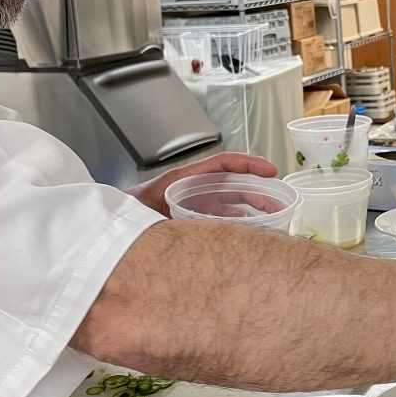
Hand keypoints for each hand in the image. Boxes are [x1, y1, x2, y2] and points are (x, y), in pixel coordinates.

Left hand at [126, 152, 277, 216]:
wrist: (116, 223)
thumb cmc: (130, 209)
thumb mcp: (149, 207)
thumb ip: (168, 213)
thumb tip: (185, 221)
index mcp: (185, 178)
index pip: (223, 164)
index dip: (248, 164)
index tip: (269, 170)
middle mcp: (195, 188)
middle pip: (234, 185)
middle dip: (259, 192)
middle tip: (279, 204)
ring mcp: (197, 203)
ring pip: (232, 203)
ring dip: (253, 208)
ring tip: (273, 219)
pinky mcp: (196, 218)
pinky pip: (223, 218)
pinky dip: (239, 223)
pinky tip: (250, 233)